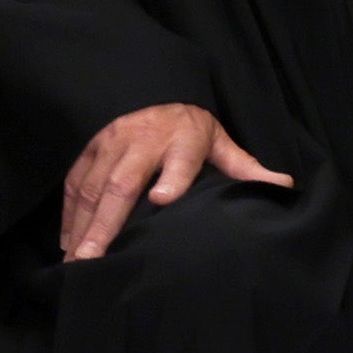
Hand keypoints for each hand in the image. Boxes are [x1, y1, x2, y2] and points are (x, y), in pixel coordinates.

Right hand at [61, 104, 293, 260]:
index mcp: (184, 138)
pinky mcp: (88, 149)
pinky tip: (67, 242)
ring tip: (77, 260)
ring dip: (83, 225)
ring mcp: (112, 144)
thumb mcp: (219, 140)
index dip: (173, 178)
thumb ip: (244, 166)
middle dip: (108, 221)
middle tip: (94, 257)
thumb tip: (285, 184)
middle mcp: (144, 141)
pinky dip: (69, 214)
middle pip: (124, 182)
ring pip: (93, 187)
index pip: (182, 159)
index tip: (163, 199)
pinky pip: (74, 184)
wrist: (152, 92)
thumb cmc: (189, 126)